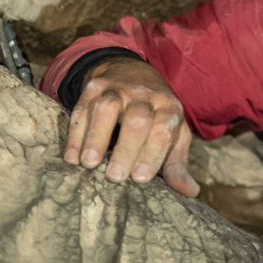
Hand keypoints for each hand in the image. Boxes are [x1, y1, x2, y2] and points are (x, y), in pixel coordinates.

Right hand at [64, 57, 199, 196]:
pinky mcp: (94, 87)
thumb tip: (190, 191)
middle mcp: (145, 95)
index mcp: (168, 107)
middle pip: (137, 119)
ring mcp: (118, 89)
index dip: (153, 153)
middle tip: (115, 177)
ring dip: (96, 137)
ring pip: (107, 109)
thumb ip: (177, 162)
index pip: (164, 129)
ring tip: (89, 164)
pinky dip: (75, 134)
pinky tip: (72, 157)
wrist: (130, 71)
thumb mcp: (172, 132)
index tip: (140, 178)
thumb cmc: (155, 113)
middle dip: (126, 149)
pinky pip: (82, 109)